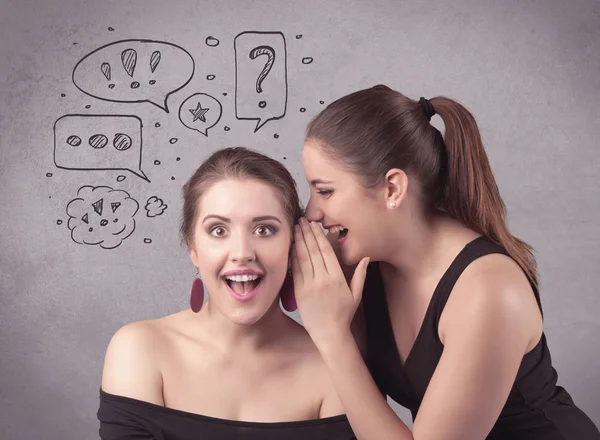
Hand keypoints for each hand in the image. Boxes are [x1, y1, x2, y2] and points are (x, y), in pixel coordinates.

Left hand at [291, 217, 369, 349]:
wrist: (330, 334)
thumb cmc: (344, 314)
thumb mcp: (356, 294)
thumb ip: (360, 274)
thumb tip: (365, 257)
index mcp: (336, 278)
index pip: (326, 251)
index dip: (319, 236)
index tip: (314, 225)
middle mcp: (322, 280)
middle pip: (312, 251)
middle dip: (306, 234)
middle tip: (302, 220)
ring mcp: (309, 286)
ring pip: (302, 259)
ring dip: (298, 241)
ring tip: (296, 228)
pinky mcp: (299, 292)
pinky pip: (295, 271)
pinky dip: (292, 257)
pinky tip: (291, 247)